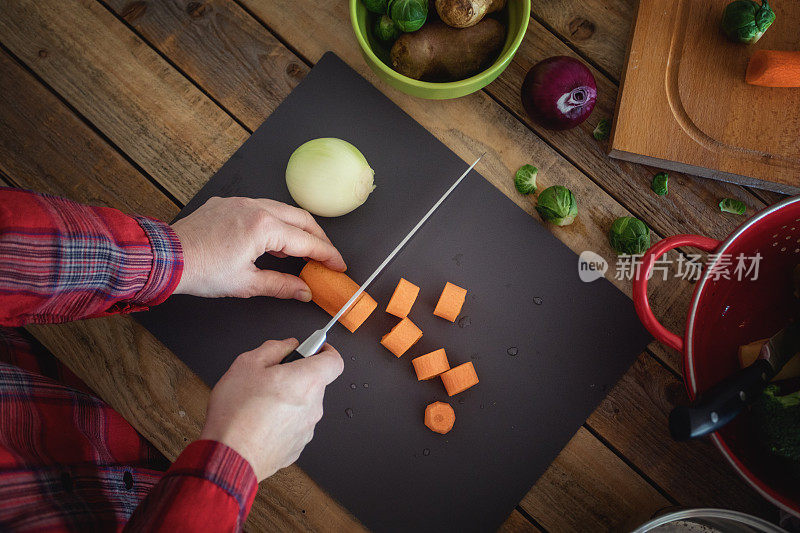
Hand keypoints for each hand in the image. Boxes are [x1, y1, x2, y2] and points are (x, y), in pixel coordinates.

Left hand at [171, 196, 345, 299]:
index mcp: (263, 227)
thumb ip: (281, 285)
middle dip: (318, 237)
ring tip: (303, 250)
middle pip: (301, 218)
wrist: (164, 258)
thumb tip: (304, 291)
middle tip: (327, 256)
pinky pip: (261, 207)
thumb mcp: (246, 284)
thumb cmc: (200, 271)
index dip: (327, 255)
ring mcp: (240, 202)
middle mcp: (255, 207)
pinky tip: (273, 241)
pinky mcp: (227, 203)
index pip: (306, 241)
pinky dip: (275, 222)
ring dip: (297, 228)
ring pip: (282, 209)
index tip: (338, 265)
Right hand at [199, 338, 343, 480]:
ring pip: (303, 405)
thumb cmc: (236, 414)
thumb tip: (287, 345)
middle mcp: (313, 406)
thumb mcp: (246, 365)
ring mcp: (307, 429)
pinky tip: (260, 422)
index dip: (325, 351)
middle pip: (314, 383)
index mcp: (306, 381)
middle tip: (270, 378)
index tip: (313, 348)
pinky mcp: (297, 447)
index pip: (334, 361)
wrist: (229, 457)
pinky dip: (282, 421)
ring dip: (288, 400)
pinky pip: (295, 425)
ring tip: (259, 403)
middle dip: (296, 376)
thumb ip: (273, 348)